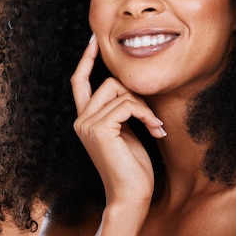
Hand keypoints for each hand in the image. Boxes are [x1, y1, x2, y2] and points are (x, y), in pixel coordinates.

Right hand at [71, 34, 166, 207]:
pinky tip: (155, 131)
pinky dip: (146, 114)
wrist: (131, 195)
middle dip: (136, 95)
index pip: (79, 82)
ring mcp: (87, 124)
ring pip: (121, 91)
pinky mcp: (99, 128)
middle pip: (109, 82)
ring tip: (155, 128)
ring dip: (145, 108)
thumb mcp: (127, 131)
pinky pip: (128, 104)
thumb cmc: (133, 167)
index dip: (86, 59)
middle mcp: (81, 120)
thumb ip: (122, 109)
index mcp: (85, 120)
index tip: (94, 40)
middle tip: (152, 119)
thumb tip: (130, 88)